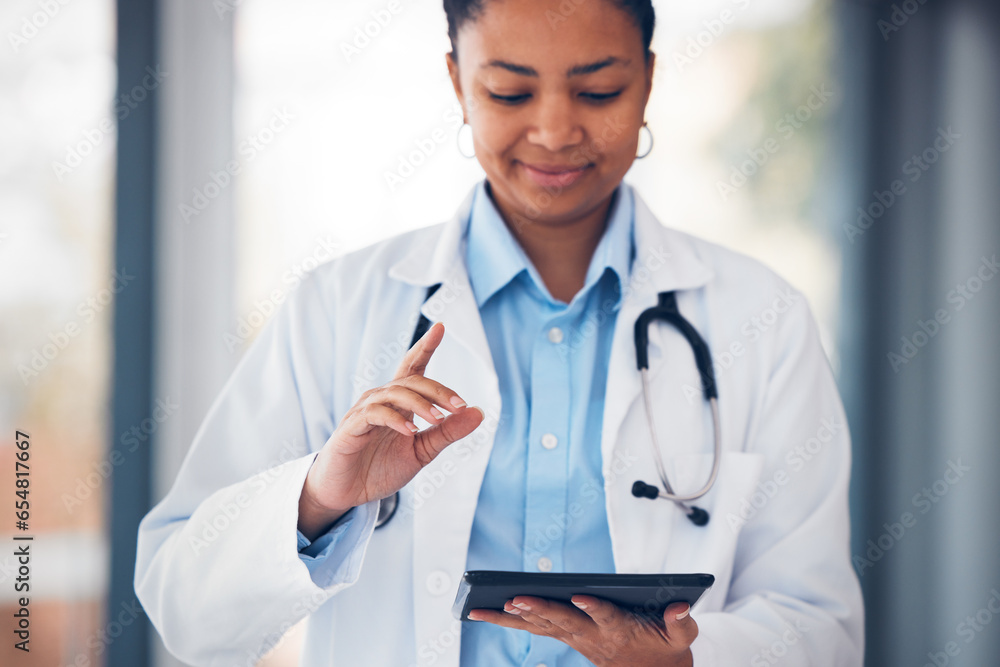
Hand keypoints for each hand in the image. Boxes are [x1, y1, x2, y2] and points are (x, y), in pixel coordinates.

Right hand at [298, 322, 483, 537]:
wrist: (345, 493)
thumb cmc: (380, 468)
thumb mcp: (422, 451)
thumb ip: (448, 432)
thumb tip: (478, 412)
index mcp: (398, 402)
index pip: (413, 367)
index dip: (426, 346)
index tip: (441, 326)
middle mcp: (381, 399)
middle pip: (412, 381)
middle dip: (438, 390)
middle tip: (460, 405)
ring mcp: (364, 411)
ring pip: (395, 393)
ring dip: (420, 404)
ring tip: (438, 419)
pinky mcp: (351, 427)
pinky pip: (374, 414)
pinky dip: (395, 419)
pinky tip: (410, 431)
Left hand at [468, 596, 696, 666]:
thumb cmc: (667, 650)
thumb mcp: (682, 638)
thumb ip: (681, 622)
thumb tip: (680, 606)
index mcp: (622, 631)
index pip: (607, 617)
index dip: (594, 608)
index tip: (581, 597)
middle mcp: (595, 637)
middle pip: (564, 621)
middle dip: (539, 610)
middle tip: (516, 600)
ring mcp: (579, 638)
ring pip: (543, 625)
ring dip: (515, 616)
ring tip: (488, 607)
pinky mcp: (570, 637)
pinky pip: (539, 626)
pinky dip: (516, 619)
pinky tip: (492, 612)